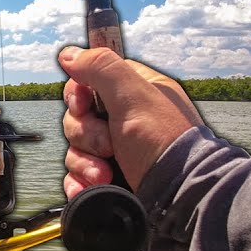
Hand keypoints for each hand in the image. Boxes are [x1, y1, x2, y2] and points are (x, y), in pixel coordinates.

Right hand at [60, 47, 202, 197]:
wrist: (181, 196)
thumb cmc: (163, 143)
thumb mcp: (134, 97)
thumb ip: (101, 68)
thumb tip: (69, 54)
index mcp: (134, 93)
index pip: (88, 82)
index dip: (78, 94)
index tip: (83, 106)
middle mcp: (124, 119)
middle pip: (78, 117)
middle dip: (86, 135)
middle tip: (109, 146)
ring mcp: (116, 150)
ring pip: (76, 148)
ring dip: (85, 163)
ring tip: (105, 175)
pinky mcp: (109, 176)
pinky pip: (79, 174)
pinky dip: (80, 181)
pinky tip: (91, 186)